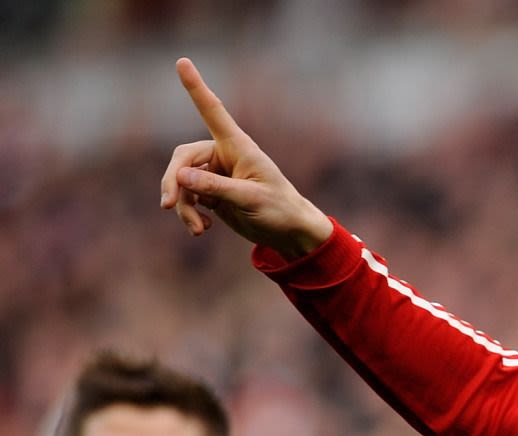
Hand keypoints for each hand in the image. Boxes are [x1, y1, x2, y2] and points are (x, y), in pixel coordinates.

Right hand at [160, 58, 331, 257]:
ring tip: (196, 229)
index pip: (213, 112)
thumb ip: (216, 187)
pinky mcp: (209, 192)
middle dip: (173, 181)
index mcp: (238, 146)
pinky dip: (188, 212)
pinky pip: (186, 197)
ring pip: (180, 181)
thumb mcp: (250, 199)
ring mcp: (214, 174)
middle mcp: (222, 155)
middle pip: (182, 158)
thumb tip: (180, 176)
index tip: (182, 61)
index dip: (196, 87)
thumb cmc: (280, 209)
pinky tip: (201, 229)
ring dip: (182, 205)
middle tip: (169, 205)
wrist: (289, 233)